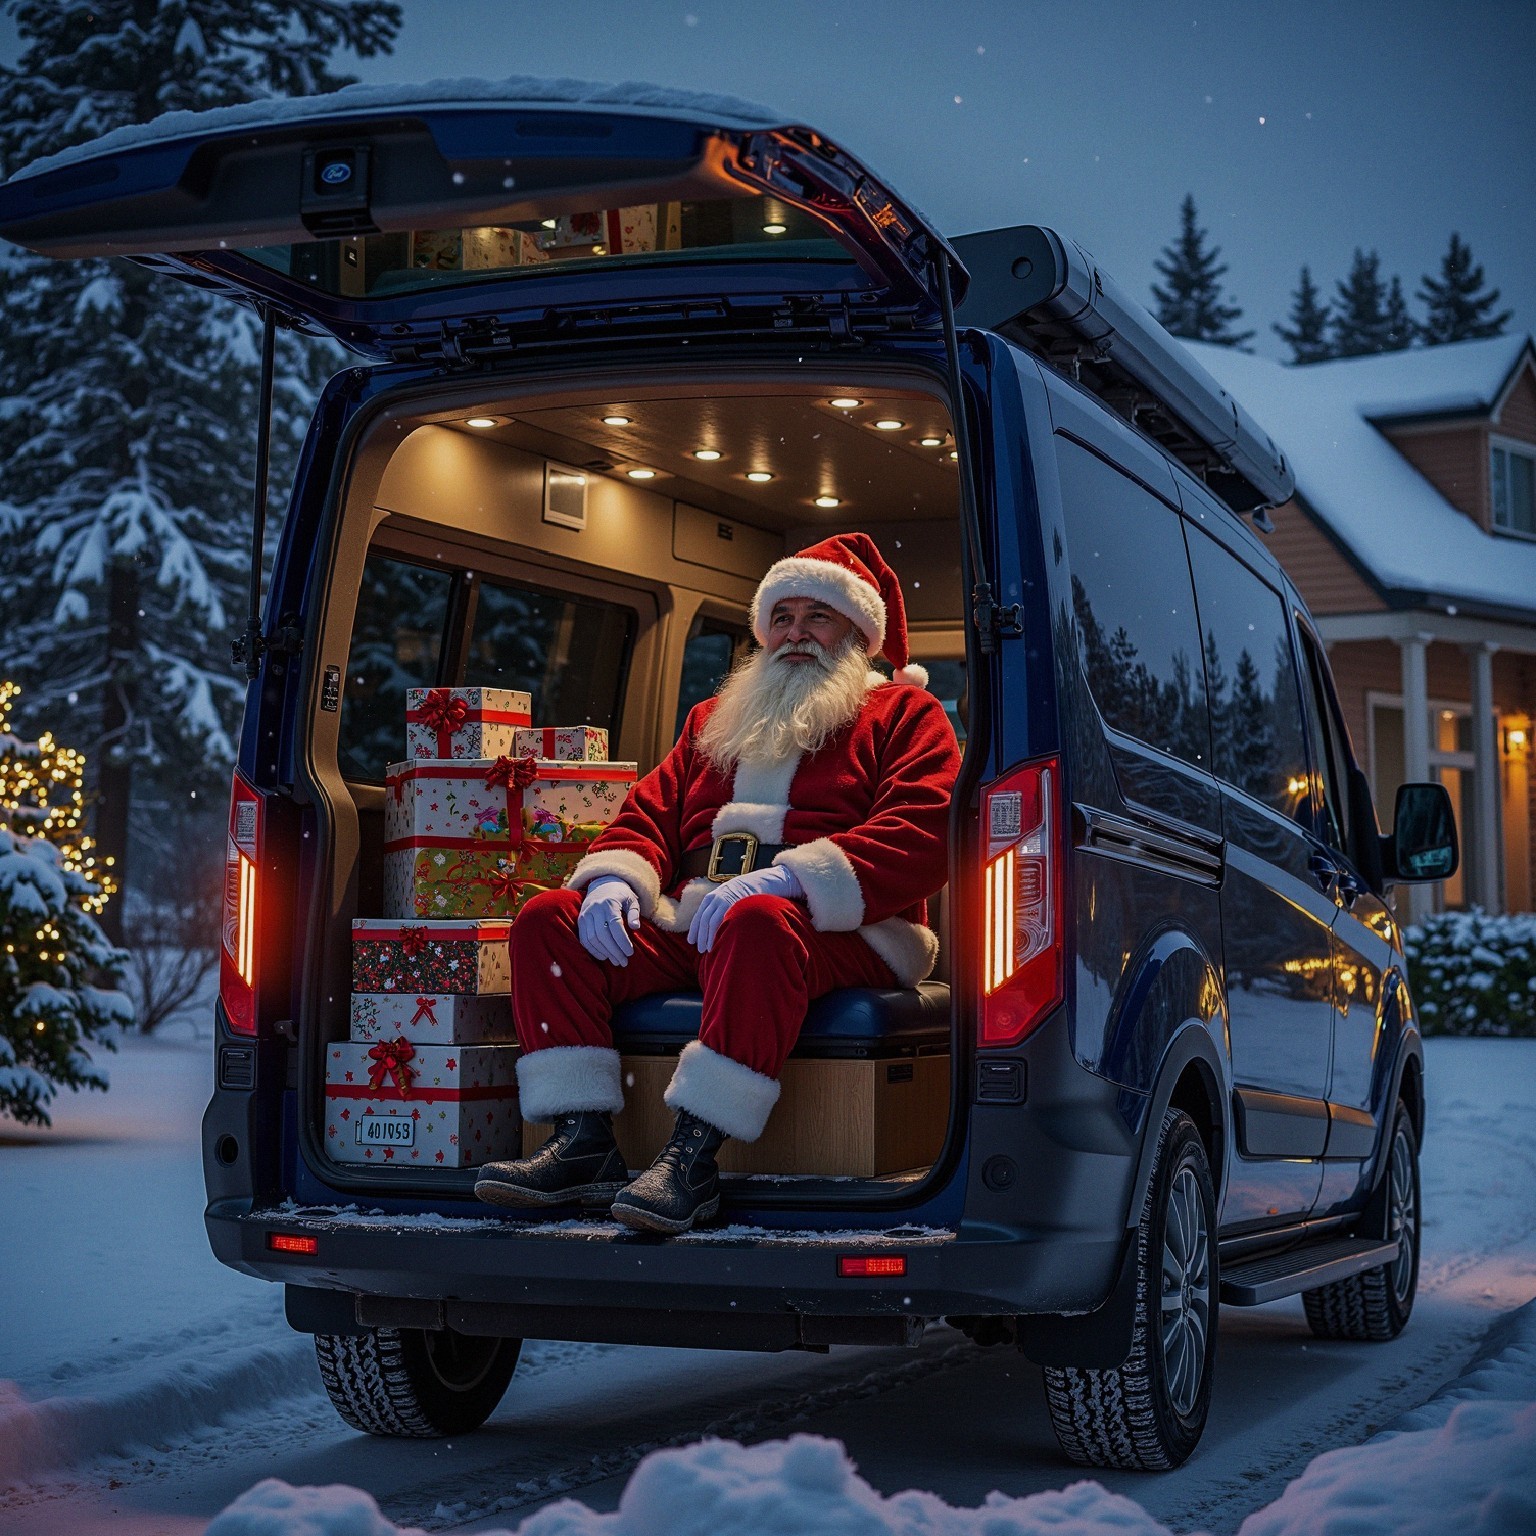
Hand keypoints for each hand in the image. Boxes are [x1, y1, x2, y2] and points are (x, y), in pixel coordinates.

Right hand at [577, 878, 640, 964]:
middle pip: (603, 934)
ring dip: (604, 952)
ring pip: (593, 938)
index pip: (615, 926)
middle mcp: (595, 908)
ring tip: (615, 961)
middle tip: (623, 962)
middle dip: (614, 951)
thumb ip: (634, 913)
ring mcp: (586, 914)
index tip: (630, 953)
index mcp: (609, 903)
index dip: (622, 941)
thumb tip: (635, 927)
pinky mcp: (580, 920)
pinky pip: (584, 938)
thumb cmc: (621, 895)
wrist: (603, 884)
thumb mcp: (632, 900)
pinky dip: (593, 950)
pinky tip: (603, 956)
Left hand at [687, 863, 803, 952]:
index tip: (692, 941)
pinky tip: (715, 943)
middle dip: (699, 935)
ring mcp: (724, 899)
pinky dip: (715, 933)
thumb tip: (718, 923)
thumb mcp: (733, 896)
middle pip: (702, 919)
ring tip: (706, 950)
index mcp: (713, 896)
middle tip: (699, 949)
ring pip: (709, 921)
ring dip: (706, 937)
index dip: (695, 929)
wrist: (765, 880)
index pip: (700, 915)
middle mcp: (716, 897)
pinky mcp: (732, 903)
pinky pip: (720, 920)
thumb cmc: (750, 892)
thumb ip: (724, 907)